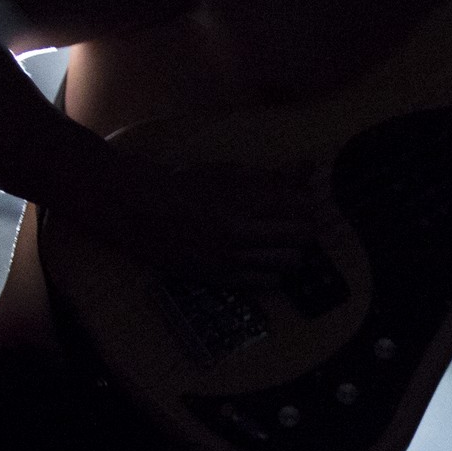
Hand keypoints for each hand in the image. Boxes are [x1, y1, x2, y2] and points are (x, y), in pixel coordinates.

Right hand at [67, 150, 330, 282]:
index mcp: (242, 199)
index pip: (299, 207)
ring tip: (284, 245)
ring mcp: (229, 258)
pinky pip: (265, 283)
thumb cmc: (185, 185)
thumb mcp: (228, 172)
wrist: (140, 211)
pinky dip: (274, 272)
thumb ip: (271, 174)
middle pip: (300, 237)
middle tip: (300, 225)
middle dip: (305, 230)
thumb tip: (307, 167)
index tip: (309, 205)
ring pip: (288, 263)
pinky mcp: (219, 278)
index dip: (311, 207)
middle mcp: (239, 232)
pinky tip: (266, 262)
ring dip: (293, 253)